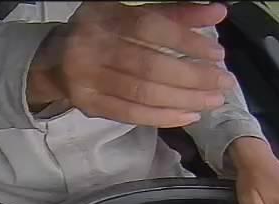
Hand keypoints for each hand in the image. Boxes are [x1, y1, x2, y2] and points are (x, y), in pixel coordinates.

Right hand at [27, 2, 235, 126]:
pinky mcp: (89, 105)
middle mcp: (92, 48)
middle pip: (149, 67)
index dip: (186, 41)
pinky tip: (188, 114)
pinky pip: (131, 114)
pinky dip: (163, 117)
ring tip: (212, 100)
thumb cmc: (102, 31)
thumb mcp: (131, 13)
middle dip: (193, 77)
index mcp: (104, 17)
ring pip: (143, 94)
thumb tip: (217, 11)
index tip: (217, 53)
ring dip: (183, 100)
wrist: (55, 59)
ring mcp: (87, 80)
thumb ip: (174, 13)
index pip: (150, 29)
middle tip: (223, 82)